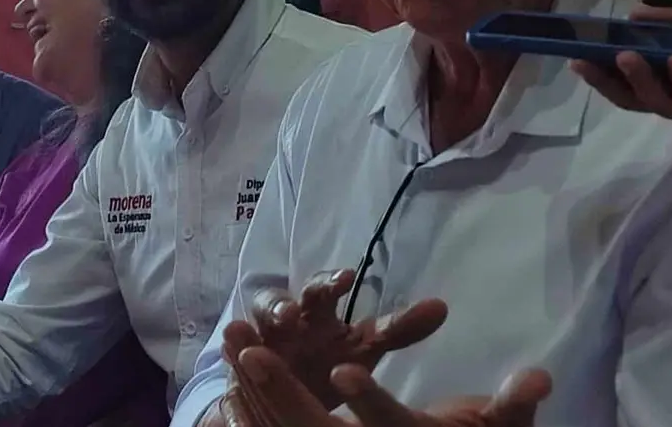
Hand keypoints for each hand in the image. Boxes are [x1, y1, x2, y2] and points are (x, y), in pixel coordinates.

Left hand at [219, 344, 550, 426]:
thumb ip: (514, 407)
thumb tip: (541, 376)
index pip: (388, 426)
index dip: (369, 400)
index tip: (344, 367)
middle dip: (281, 391)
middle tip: (250, 351)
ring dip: (257, 395)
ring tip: (232, 350)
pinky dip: (253, 418)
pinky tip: (231, 390)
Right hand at [225, 269, 447, 410]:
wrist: (290, 387)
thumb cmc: (330, 357)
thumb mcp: (365, 346)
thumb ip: (400, 328)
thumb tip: (442, 307)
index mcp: (316, 310)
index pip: (324, 288)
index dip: (333, 282)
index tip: (348, 277)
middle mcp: (282, 321)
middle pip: (277, 302)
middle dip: (280, 305)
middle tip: (290, 314)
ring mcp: (255, 346)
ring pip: (246, 331)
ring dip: (245, 332)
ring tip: (239, 334)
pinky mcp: (237, 375)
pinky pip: (230, 376)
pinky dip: (229, 382)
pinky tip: (230, 394)